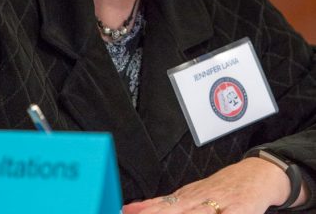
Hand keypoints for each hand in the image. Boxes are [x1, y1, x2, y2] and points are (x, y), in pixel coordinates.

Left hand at [123, 157, 290, 213]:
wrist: (257, 174)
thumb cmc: (224, 188)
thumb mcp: (192, 194)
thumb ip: (163, 204)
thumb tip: (131, 208)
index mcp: (188, 196)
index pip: (161, 206)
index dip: (145, 211)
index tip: (125, 213)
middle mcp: (201, 198)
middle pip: (175, 209)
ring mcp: (221, 203)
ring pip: (198, 213)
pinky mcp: (240, 209)